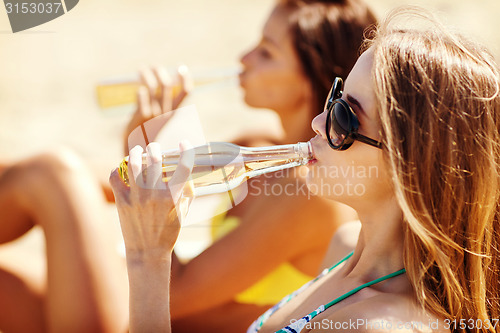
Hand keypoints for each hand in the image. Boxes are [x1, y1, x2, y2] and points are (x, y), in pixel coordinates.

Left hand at [110, 141, 194, 260]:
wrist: (147, 254)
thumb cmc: (168, 233)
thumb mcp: (183, 214)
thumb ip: (187, 193)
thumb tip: (185, 176)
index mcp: (173, 197)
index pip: (183, 167)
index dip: (186, 151)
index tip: (184, 144)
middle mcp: (154, 195)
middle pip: (154, 159)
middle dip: (155, 149)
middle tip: (155, 149)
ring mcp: (136, 198)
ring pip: (133, 164)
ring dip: (136, 153)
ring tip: (137, 151)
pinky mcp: (121, 202)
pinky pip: (115, 177)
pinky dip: (118, 169)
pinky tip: (122, 169)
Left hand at [124, 66, 192, 153]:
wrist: (139, 158)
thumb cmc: (149, 141)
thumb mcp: (160, 126)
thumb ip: (165, 113)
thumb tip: (169, 97)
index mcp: (174, 115)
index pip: (186, 93)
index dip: (185, 79)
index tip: (182, 68)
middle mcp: (166, 113)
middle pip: (167, 85)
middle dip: (160, 72)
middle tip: (155, 67)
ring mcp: (153, 114)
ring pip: (152, 87)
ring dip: (147, 75)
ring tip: (142, 69)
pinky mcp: (140, 117)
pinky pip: (141, 96)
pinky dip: (140, 90)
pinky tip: (137, 88)